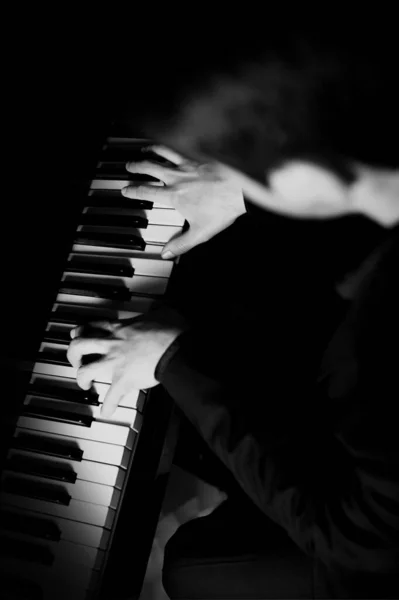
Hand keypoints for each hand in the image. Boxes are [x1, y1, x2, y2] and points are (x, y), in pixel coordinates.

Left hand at [67, 307, 187, 417]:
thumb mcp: (163, 312)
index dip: (82, 331)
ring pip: (85, 371)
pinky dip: (108, 407)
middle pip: (79, 346)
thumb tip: (163, 310)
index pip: (94, 326)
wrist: (176, 349)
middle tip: (77, 361)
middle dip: (73, 355)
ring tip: (86, 384)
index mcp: (121, 328)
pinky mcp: (123, 380)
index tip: (79, 335)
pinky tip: (106, 412)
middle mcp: (113, 343)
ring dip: (82, 379)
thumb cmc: (172, 331)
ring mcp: (116, 362)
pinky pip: (110, 397)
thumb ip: (157, 311)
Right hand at [123, 145, 245, 257]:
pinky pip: (180, 150)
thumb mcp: (201, 233)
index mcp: (174, 195)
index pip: (146, 191)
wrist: (241, 190)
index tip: (125, 189)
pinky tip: (173, 147)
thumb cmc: (222, 209)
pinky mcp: (200, 158)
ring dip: (151, 151)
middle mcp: (178, 177)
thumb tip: (166, 253)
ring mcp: (188, 165)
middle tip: (129, 166)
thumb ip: (181, 244)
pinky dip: (172, 147)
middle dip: (136, 166)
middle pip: (150, 167)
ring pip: (163, 153)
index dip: (132, 190)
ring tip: (144, 151)